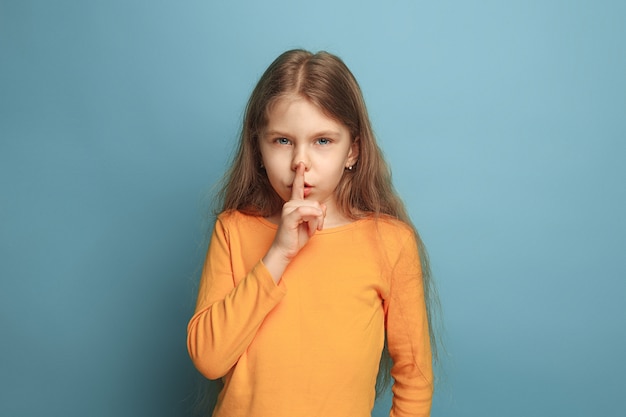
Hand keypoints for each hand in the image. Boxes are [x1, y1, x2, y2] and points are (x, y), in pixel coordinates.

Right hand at [262, 163, 325, 281]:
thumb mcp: (311, 224)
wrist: (285, 251)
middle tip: (316, 228)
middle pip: (315, 202)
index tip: (300, 165)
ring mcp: (289, 209)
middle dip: (320, 217)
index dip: (299, 176)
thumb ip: (318, 213)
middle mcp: (290, 204)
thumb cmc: (296, 238)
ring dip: (317, 222)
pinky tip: (310, 229)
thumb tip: (322, 206)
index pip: (298, 188)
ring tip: (311, 230)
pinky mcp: (290, 215)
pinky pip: (308, 212)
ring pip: (314, 208)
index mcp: (294, 204)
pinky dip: (313, 221)